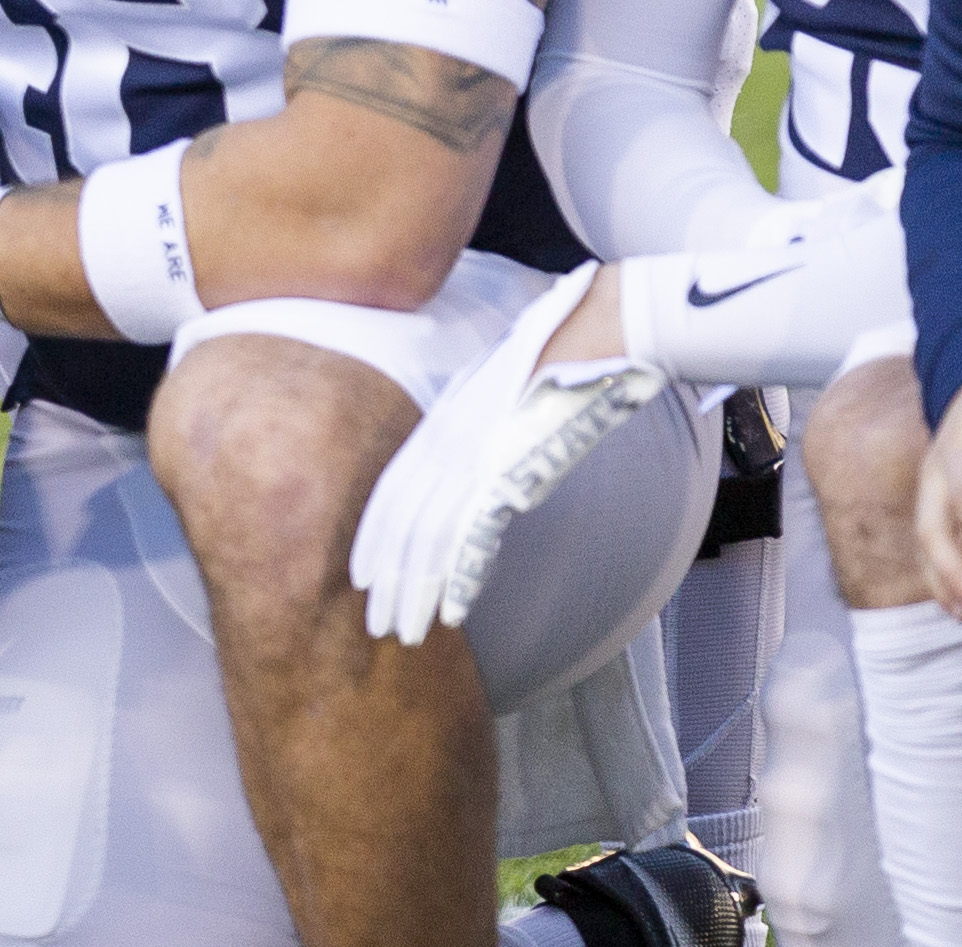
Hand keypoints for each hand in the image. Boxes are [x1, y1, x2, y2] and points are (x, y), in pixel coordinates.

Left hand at [350, 262, 673, 644]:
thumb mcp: (504, 392)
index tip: (362, 577)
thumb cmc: (558, 356)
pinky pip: (476, 533)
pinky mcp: (510, 466)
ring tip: (402, 632)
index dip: (375, 538)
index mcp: (444, 423)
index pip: (395, 491)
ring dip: (415, 590)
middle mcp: (449, 440)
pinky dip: (461, 577)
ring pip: (429, 535)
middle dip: (386, 578)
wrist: (599, 329)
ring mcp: (477, 454)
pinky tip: (451, 613)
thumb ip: (483, 429)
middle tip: (374, 623)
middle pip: (402, 521)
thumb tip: (486, 468)